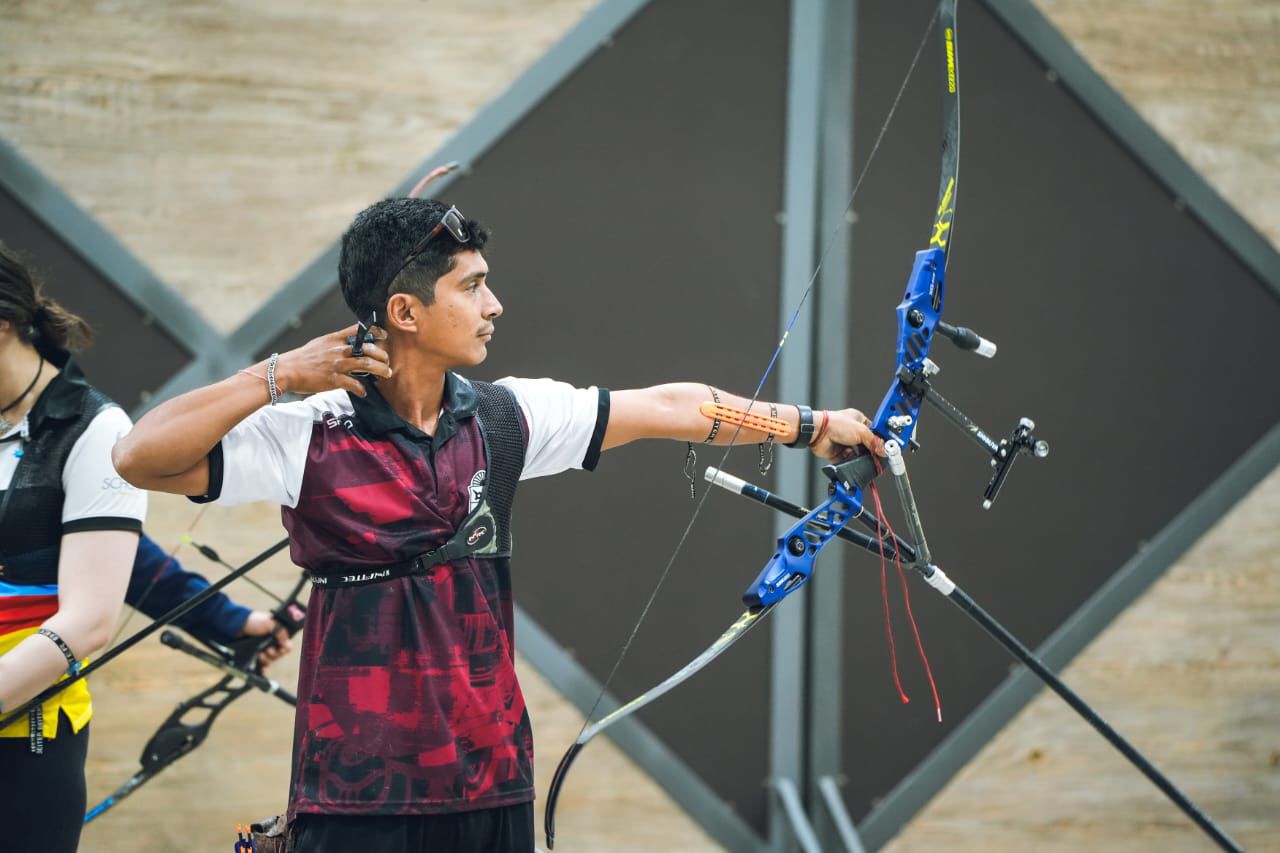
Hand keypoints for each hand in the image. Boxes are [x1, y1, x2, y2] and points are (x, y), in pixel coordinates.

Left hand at [239, 605, 302, 669]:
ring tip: (261, 655)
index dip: (286, 648)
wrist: (237, 627)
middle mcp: (270, 642)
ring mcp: (262, 649)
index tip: (283, 649)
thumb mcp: (270, 623)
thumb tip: (287, 644)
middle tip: (269, 650)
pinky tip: (263, 670)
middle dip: (275, 654)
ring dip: (267, 659)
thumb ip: (281, 632)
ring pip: (271, 660)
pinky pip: (262, 665)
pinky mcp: (255, 655)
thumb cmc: (253, 621)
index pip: (286, 644)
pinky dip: (264, 668)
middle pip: (279, 654)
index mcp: (276, 633)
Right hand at [271, 324, 391, 396]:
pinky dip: (362, 389)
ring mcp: (337, 364)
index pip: (359, 330)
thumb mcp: (319, 343)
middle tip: (387, 362)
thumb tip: (348, 344)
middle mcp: (338, 349)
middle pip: (369, 349)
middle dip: (383, 355)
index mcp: (334, 339)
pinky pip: (354, 384)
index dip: (375, 332)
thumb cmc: (301, 358)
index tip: (384, 335)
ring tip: (386, 374)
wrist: (285, 370)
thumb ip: (335, 342)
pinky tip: (364, 392)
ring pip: (367, 364)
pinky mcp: (333, 379)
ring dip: (381, 370)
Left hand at [809, 407, 885, 462]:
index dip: (879, 439)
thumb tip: (884, 449)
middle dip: (870, 450)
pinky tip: (854, 462)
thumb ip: (874, 442)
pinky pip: (847, 460)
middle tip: (878, 457)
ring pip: (857, 453)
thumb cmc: (834, 423)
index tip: (886, 447)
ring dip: (861, 457)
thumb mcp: (861, 431)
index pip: (873, 430)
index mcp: (857, 420)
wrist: (818, 432)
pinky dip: (851, 462)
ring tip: (866, 460)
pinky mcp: (837, 452)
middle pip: (865, 443)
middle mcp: (850, 431)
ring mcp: (844, 442)